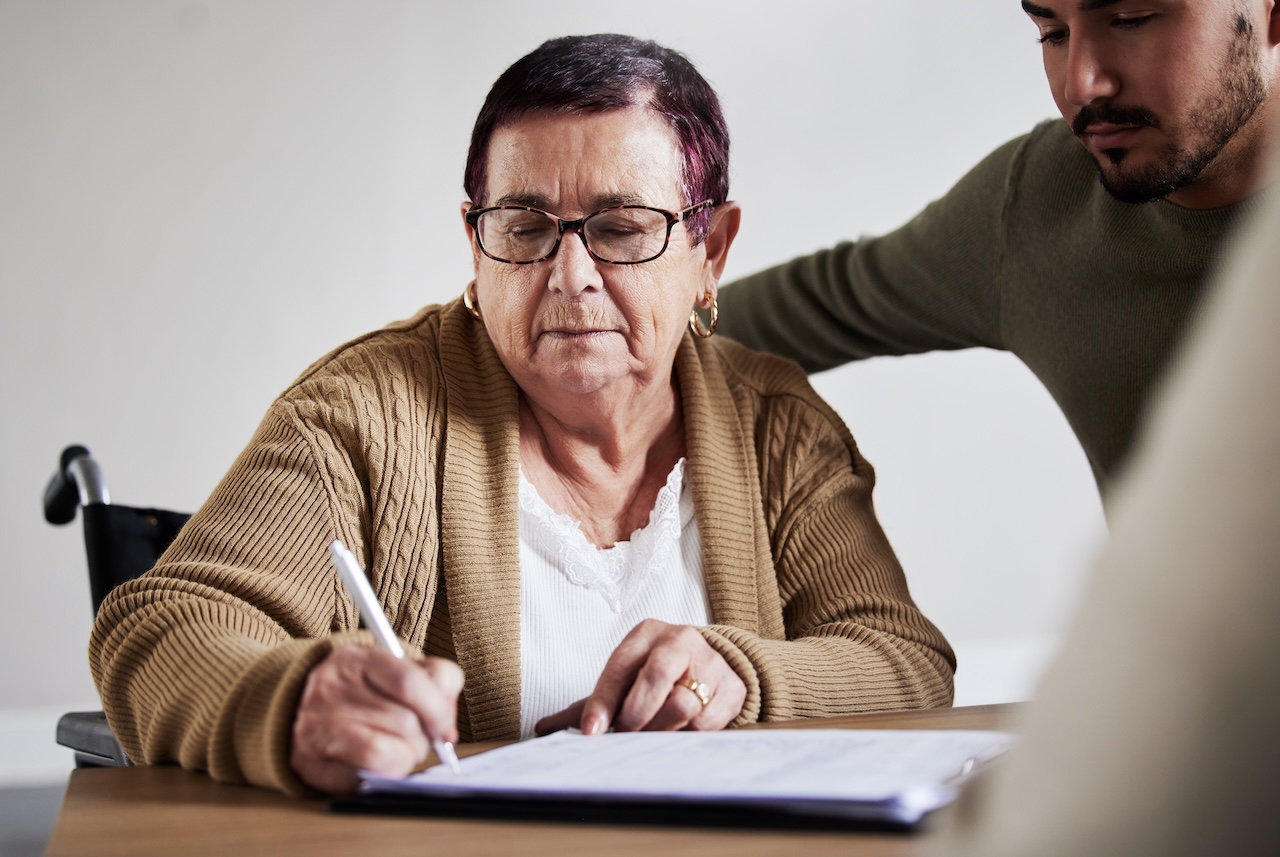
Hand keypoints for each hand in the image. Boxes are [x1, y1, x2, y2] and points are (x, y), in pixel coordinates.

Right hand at [290, 645, 463, 793]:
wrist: (294, 708)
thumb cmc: (360, 691)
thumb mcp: (395, 669)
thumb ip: (433, 681)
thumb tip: (447, 724)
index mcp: (356, 658)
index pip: (409, 682)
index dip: (438, 709)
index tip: (446, 727)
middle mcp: (331, 686)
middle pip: (405, 721)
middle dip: (424, 738)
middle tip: (419, 738)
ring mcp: (317, 724)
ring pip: (391, 751)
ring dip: (407, 757)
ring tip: (399, 749)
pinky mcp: (310, 760)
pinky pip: (368, 773)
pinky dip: (386, 772)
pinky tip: (381, 764)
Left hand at [534, 619, 745, 735]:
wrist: (710, 664)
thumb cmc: (656, 674)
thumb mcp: (624, 679)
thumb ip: (590, 704)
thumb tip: (543, 729)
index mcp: (646, 633)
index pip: (620, 668)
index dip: (604, 703)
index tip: (592, 732)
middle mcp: (680, 640)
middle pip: (658, 677)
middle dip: (637, 715)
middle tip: (627, 733)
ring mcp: (710, 662)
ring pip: (683, 705)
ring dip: (662, 729)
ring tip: (653, 733)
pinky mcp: (732, 687)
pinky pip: (707, 722)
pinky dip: (689, 734)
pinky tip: (681, 730)